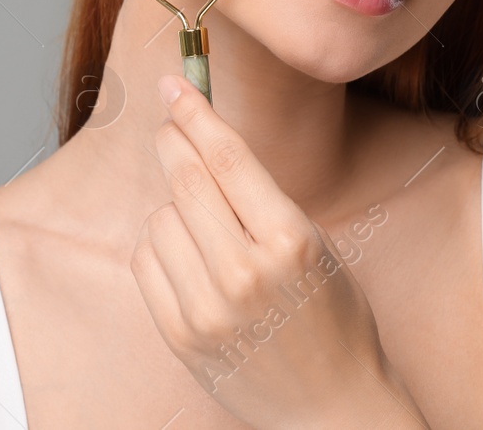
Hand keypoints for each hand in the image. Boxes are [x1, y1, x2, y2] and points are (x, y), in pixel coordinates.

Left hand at [130, 74, 428, 429]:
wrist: (333, 408)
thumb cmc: (335, 319)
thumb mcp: (319, 245)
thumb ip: (263, 202)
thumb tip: (205, 144)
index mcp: (291, 242)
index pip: (229, 159)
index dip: (197, 114)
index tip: (175, 86)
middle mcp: (246, 273)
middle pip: (187, 180)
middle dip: (175, 142)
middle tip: (170, 123)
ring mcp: (208, 309)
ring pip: (160, 219)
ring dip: (174, 208)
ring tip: (206, 227)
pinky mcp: (181, 337)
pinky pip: (147, 263)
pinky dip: (160, 248)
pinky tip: (187, 255)